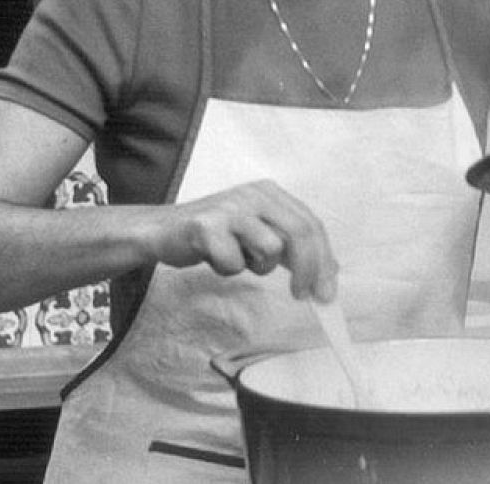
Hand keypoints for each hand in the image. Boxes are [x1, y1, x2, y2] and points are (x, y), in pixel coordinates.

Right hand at [151, 180, 338, 301]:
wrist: (161, 230)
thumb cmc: (215, 235)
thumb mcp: (257, 231)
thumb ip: (289, 245)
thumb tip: (328, 273)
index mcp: (270, 192)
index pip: (310, 224)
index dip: (324, 258)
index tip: (327, 290)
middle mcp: (253, 194)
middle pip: (299, 232)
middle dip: (308, 269)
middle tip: (304, 296)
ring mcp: (230, 208)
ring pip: (269, 249)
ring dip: (256, 266)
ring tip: (237, 258)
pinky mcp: (206, 226)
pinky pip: (234, 262)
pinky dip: (226, 269)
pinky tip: (213, 257)